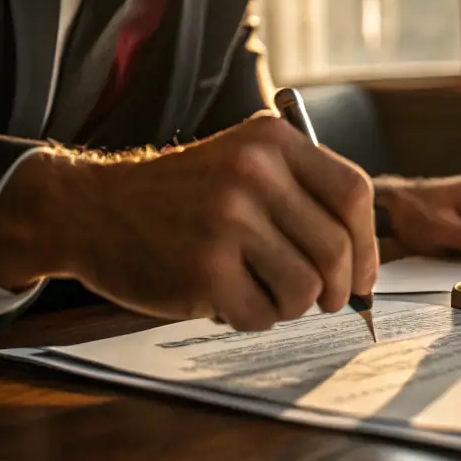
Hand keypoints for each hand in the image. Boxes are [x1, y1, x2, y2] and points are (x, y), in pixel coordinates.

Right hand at [0, 112, 376, 330]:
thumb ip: (300, 192)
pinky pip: (261, 315)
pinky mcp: (203, 270)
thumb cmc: (180, 195)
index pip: (353, 195)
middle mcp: (253, 175)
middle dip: (340, 288)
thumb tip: (364, 258)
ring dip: (292, 306)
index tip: (365, 273)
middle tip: (325, 300)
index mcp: (271, 142)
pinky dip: (252, 317)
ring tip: (263, 291)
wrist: (92, 209)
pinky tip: (227, 297)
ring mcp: (227, 222)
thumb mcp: (242, 161)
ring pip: (305, 289)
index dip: (368, 243)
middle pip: (336, 248)